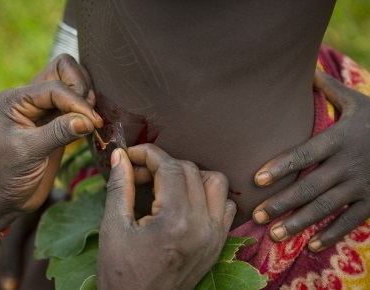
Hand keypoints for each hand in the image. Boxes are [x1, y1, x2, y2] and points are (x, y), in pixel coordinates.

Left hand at [0, 54, 102, 236]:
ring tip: (92, 122)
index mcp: (16, 100)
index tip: (93, 123)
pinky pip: (76, 105)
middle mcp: (30, 99)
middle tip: (90, 116)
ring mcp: (44, 109)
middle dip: (81, 90)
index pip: (55, 87)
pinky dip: (87, 111)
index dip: (77, 102)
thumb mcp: (29, 153)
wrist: (2, 198)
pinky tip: (91, 126)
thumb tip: (89, 120)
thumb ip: (59, 133)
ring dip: (86, 99)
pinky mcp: (56, 123)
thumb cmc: (6, 176)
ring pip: (72, 84)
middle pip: (64, 71)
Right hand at [97, 144, 235, 289]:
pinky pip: (225, 206)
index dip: (148, 154)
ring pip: (216, 182)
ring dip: (190, 175)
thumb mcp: (113, 228)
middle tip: (139, 174)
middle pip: (190, 170)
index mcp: (174, 221)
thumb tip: (119, 155)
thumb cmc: (121, 274)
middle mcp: (202, 226)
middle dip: (163, 164)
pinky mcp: (218, 244)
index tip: (131, 156)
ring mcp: (214, 236)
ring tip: (166, 185)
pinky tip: (186, 202)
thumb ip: (119, 187)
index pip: (169, 167)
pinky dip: (208, 195)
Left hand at [252, 69, 369, 251]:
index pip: (305, 154)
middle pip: (310, 187)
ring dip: (299, 223)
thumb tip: (306, 69)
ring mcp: (361, 185)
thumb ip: (330, 89)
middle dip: (282, 203)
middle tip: (257, 215)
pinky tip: (311, 246)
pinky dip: (332, 234)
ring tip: (275, 234)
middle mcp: (348, 164)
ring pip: (326, 208)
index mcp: (339, 139)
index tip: (257, 179)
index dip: (281, 166)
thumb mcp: (357, 101)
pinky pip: (350, 221)